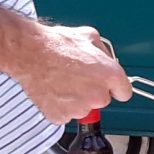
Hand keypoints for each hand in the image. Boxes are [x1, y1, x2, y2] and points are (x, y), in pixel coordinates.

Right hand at [12, 22, 128, 122]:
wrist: (29, 53)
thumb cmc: (56, 44)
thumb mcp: (89, 37)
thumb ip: (104, 53)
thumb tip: (106, 61)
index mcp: (110, 75)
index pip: (124, 92)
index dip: (114, 87)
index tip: (107, 85)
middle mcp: (98, 95)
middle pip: (102, 100)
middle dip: (93, 90)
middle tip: (76, 76)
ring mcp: (79, 108)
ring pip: (83, 108)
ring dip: (76, 99)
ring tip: (62, 81)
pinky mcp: (61, 116)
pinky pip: (66, 114)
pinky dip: (60, 105)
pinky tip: (53, 90)